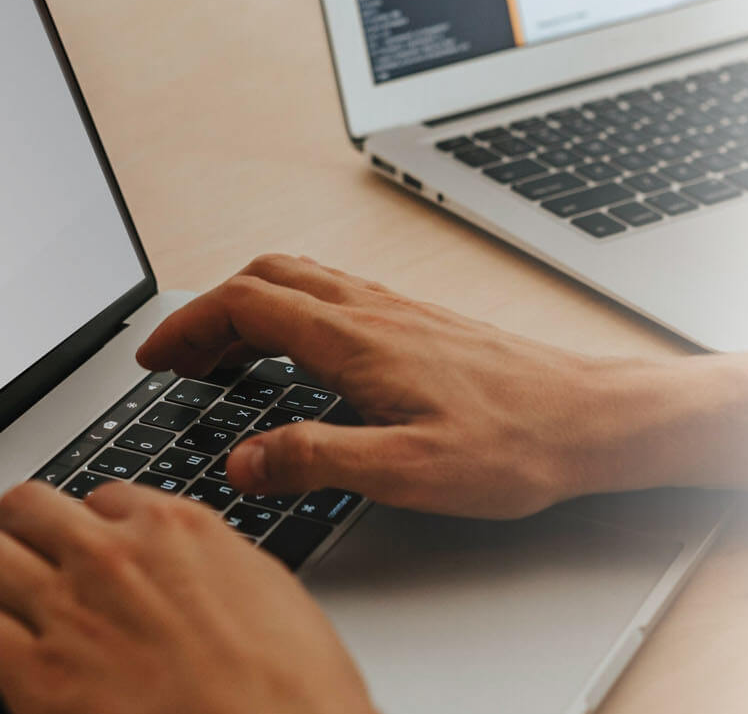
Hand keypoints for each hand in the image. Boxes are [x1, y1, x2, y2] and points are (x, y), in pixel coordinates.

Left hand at [0, 480, 377, 713]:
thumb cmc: (295, 695)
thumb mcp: (268, 592)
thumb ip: (206, 562)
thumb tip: (179, 565)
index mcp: (175, 528)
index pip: (98, 497)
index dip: (93, 533)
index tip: (96, 559)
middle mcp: (114, 557)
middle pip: (23, 507)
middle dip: (24, 539)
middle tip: (34, 572)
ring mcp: (70, 612)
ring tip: (12, 617)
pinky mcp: (39, 679)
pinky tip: (13, 670)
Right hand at [135, 255, 733, 518]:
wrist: (592, 419)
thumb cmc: (515, 445)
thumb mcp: (408, 470)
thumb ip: (318, 459)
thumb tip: (244, 460)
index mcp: (357, 339)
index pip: (246, 304)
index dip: (188, 326)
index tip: (156, 358)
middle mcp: (373, 311)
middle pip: (264, 278)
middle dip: (208, 311)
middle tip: (178, 358)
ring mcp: (397, 312)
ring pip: (299, 281)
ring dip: (246, 307)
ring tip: (220, 357)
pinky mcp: (418, 324)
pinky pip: (331, 296)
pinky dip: (288, 313)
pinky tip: (296, 355)